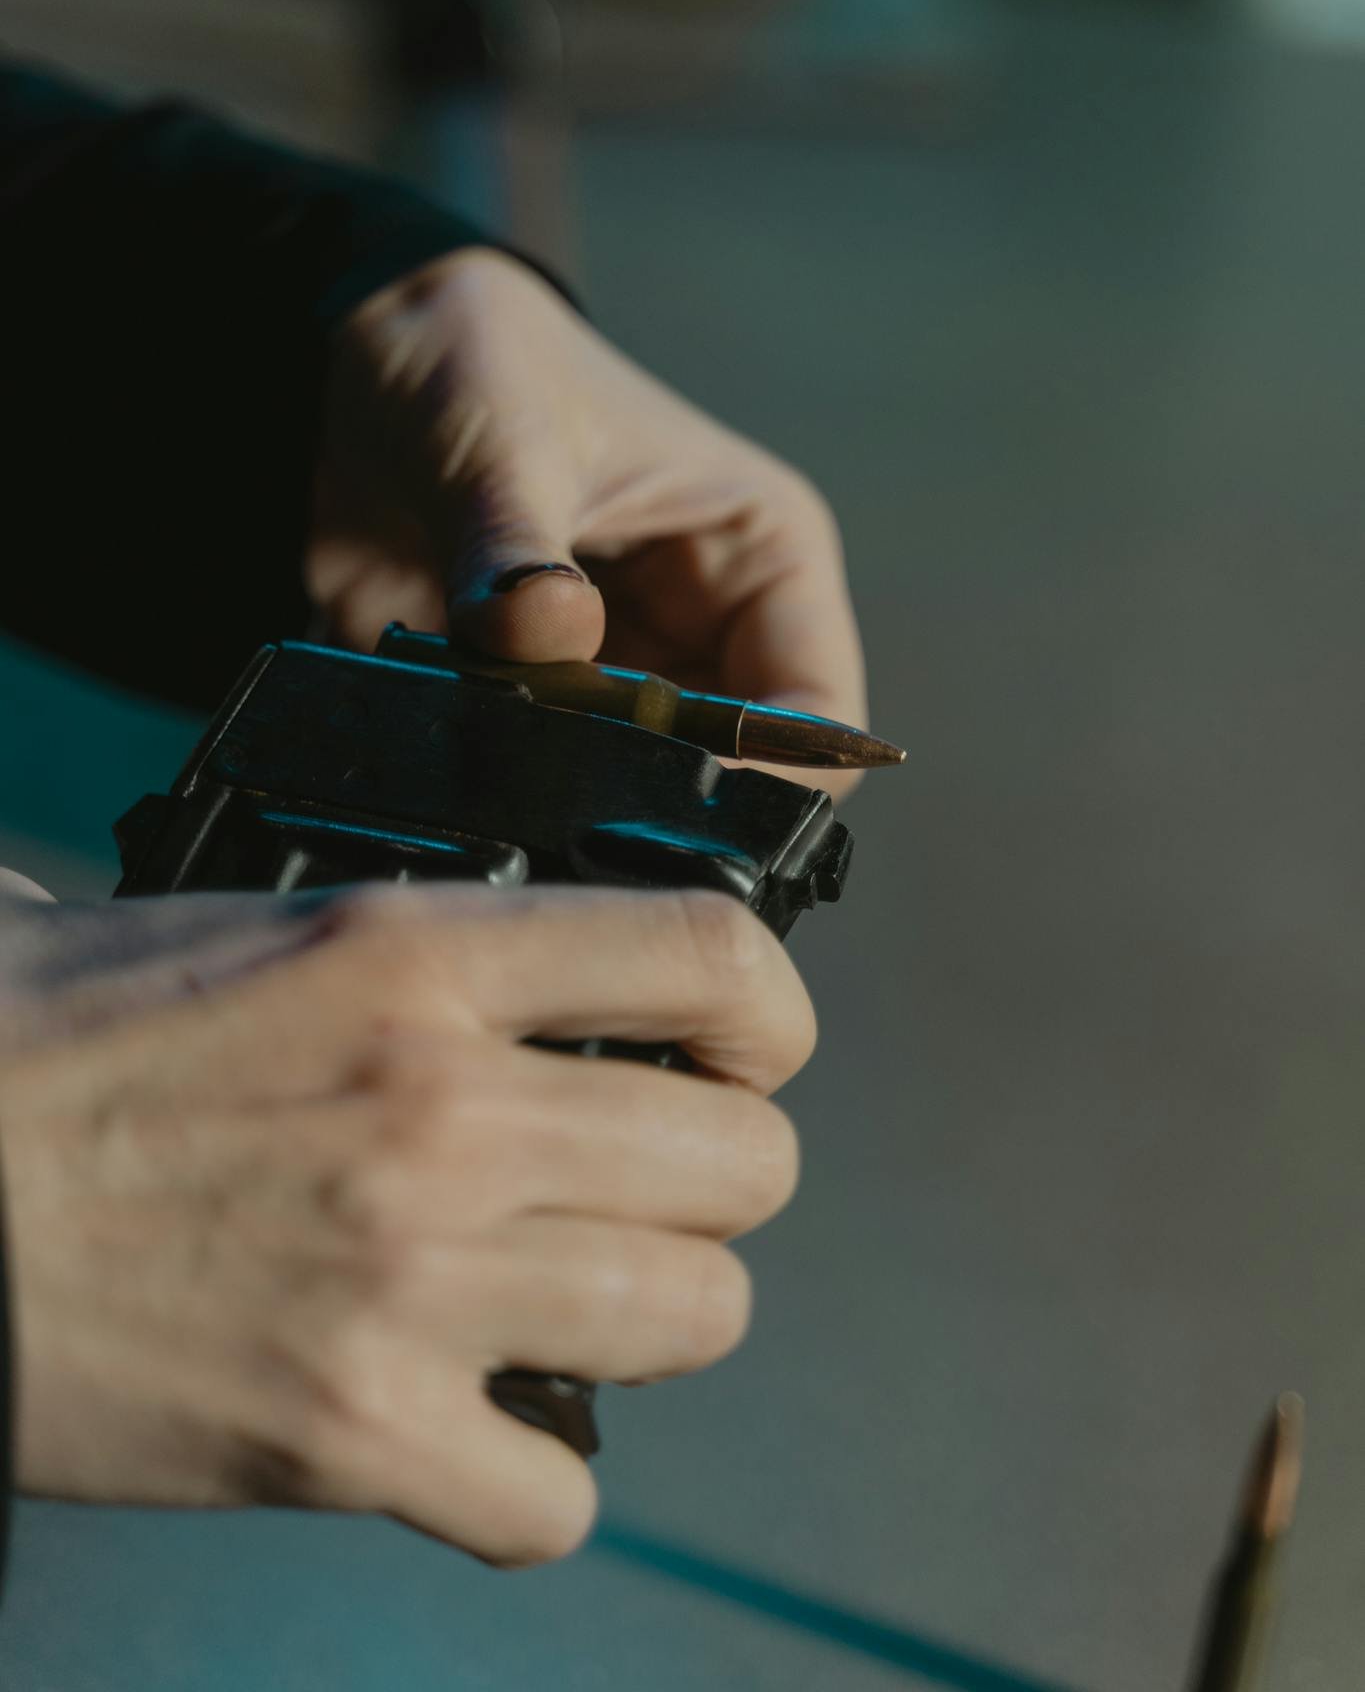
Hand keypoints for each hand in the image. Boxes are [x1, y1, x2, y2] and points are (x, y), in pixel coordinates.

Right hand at [0, 882, 809, 1565]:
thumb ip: (435, 951)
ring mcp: (407, 1280)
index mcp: (420, 956)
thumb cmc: (53, 1046)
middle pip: (745, 1164)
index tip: (742, 1052)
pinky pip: (556, 1500)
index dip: (767, 1016)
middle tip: (631, 1186)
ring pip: (696, 1316)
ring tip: (557, 1297)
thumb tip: (576, 986)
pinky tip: (462, 1423)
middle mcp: (442, 1108)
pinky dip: (526, 1477)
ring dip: (647, 1313)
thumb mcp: (263, 927)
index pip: (716, 957)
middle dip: (711, 1179)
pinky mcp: (350, 1437)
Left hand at [308, 249, 866, 794]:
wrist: (367, 369)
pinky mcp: (536, 707)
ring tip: (490, 754)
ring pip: (626, 792)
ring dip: (559, 790)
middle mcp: (708, 632)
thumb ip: (518, 548)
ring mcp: (621, 679)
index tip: (674, 799)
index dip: (768, 775)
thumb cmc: (479, 365)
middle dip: (646, 796)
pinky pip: (533, 781)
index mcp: (760, 556)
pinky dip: (493, 784)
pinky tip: (445, 756)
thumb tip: (547, 632)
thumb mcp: (499, 439)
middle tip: (560, 788)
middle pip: (726, 775)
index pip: (817, 709)